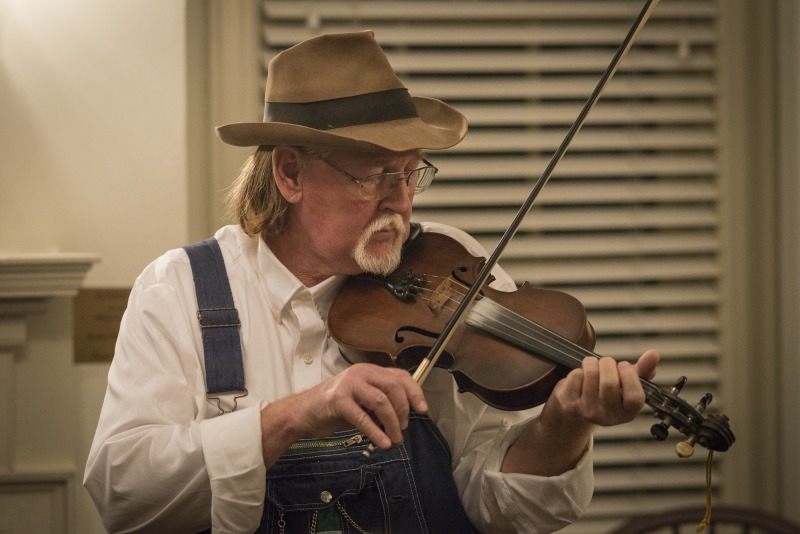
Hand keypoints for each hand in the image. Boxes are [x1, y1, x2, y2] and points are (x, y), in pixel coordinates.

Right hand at [262, 363, 427, 463]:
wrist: (304, 412)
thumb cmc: (335, 408)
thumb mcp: (363, 400)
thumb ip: (381, 401)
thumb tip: (405, 415)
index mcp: (369, 371)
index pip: (400, 376)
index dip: (415, 392)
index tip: (422, 410)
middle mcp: (361, 373)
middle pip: (393, 387)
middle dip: (403, 410)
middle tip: (403, 428)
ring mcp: (349, 385)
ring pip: (381, 401)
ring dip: (392, 423)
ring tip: (394, 439)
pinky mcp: (338, 400)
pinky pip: (362, 417)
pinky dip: (376, 432)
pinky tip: (382, 443)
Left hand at [550, 349, 659, 426]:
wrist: (575, 410)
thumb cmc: (605, 394)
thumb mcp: (627, 384)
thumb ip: (643, 370)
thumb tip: (654, 354)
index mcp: (627, 412)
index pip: (635, 396)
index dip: (629, 376)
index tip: (624, 366)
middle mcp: (608, 416)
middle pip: (610, 383)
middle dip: (607, 364)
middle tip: (606, 363)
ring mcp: (588, 412)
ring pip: (591, 375)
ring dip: (591, 363)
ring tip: (593, 367)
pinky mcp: (570, 405)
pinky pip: (575, 376)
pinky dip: (578, 370)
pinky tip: (581, 378)